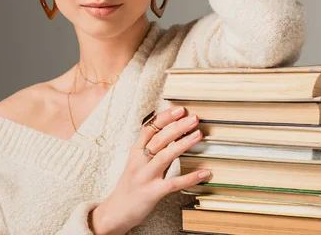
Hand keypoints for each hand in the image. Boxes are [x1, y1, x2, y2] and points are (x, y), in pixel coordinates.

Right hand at [90, 106, 210, 234]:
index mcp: (135, 152)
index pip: (149, 129)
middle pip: (159, 139)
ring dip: (183, 144)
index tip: (179, 109)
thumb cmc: (130, 184)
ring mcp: (145, 177)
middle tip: (193, 118)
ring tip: (198, 134)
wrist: (115, 211)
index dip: (164, 118)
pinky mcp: (152, 192)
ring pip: (165, 156)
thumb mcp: (135, 162)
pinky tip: (205, 172)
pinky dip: (190, 177)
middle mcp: (139, 162)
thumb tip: (169, 130)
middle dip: (177, 127)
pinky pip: (174, 183)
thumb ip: (149, 147)